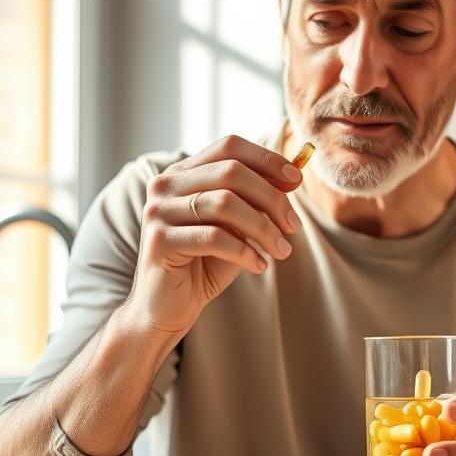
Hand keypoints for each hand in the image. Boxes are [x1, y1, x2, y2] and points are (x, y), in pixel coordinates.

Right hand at [125, 135, 302, 335]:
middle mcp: (166, 185)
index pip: (229, 147)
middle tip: (294, 226)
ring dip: (263, 228)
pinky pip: (213, 237)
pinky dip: (244, 251)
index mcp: (183, 173)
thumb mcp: (238, 227)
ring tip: (282, 250)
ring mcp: (158, 211)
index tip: (297, 180)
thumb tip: (293, 176)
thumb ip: (257, 200)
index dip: (267, 159)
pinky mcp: (159, 241)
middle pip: (231, 171)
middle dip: (271, 198)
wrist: (166, 309)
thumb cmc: (204, 265)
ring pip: (224, 203)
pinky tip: (259, 266)